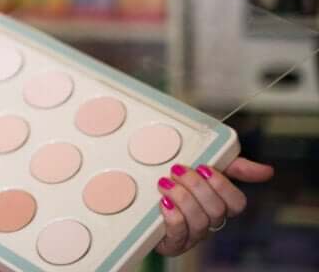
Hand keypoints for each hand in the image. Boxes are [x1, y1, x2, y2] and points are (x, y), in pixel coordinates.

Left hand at [156, 157, 273, 255]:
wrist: (143, 200)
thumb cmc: (178, 184)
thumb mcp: (203, 168)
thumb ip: (233, 166)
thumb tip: (267, 170)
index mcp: (220, 205)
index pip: (237, 202)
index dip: (222, 185)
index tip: (204, 167)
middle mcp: (209, 222)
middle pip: (216, 210)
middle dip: (196, 187)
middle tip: (177, 170)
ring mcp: (192, 235)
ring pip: (199, 222)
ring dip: (182, 198)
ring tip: (165, 183)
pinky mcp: (172, 244)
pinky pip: (178, 234)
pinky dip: (172, 216)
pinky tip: (163, 203)